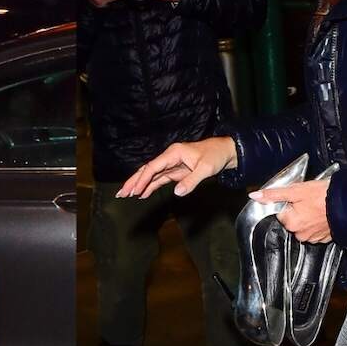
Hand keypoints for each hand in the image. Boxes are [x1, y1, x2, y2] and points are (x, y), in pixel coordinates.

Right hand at [120, 136, 237, 199]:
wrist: (225, 152)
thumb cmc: (215, 156)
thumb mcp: (205, 169)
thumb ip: (191, 181)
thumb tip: (177, 192)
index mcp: (174, 153)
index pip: (153, 167)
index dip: (143, 179)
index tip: (134, 191)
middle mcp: (170, 157)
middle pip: (147, 170)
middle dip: (134, 181)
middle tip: (121, 193)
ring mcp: (172, 164)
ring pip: (151, 175)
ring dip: (139, 184)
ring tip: (126, 194)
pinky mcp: (176, 171)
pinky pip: (160, 179)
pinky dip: (151, 186)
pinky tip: (143, 193)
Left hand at [251, 178, 330, 243]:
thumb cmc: (323, 196)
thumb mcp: (295, 190)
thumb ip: (273, 194)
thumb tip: (255, 196)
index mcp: (291, 223)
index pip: (281, 212)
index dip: (288, 202)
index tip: (298, 197)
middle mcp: (300, 234)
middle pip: (292, 219)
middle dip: (298, 209)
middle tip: (309, 200)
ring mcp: (313, 237)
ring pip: (304, 225)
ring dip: (308, 216)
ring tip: (317, 206)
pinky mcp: (324, 238)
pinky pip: (315, 230)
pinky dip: (318, 222)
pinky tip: (323, 214)